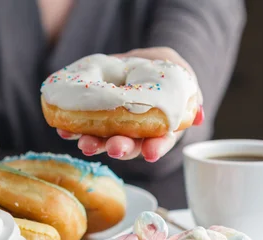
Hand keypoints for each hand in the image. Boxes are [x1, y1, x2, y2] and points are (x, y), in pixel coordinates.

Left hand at [57, 47, 203, 161]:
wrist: (145, 62)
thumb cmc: (168, 72)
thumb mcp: (183, 77)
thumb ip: (191, 94)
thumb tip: (199, 114)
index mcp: (159, 128)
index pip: (160, 142)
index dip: (156, 149)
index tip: (150, 153)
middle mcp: (135, 134)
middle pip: (129, 146)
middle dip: (120, 148)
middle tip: (113, 148)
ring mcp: (113, 127)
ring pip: (103, 140)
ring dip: (93, 143)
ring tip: (84, 142)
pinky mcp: (94, 116)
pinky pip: (82, 126)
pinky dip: (72, 128)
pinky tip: (64, 128)